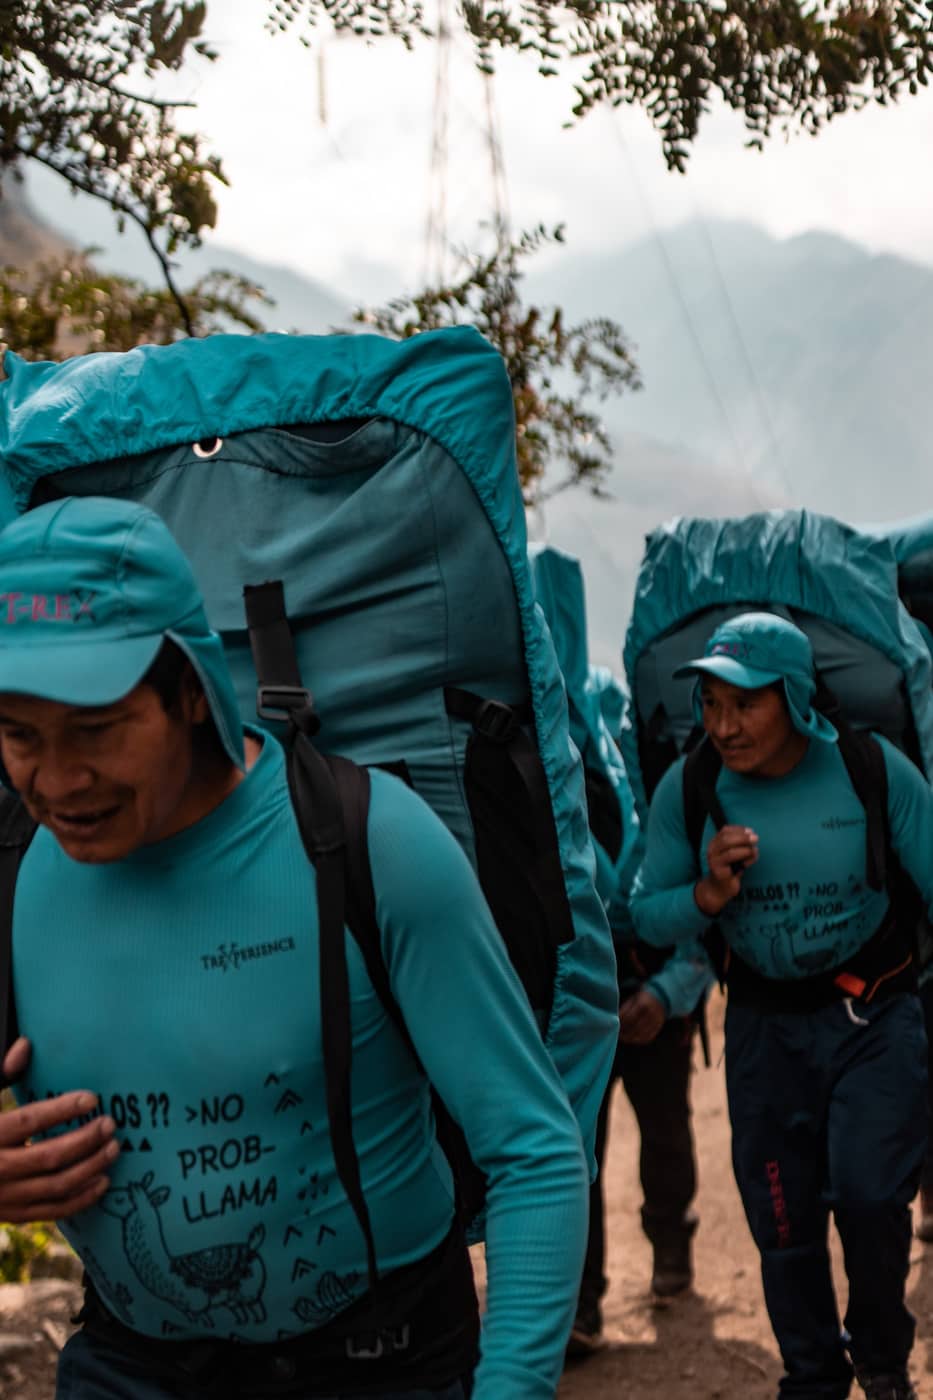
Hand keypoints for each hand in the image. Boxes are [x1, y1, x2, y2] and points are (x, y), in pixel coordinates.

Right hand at [0, 1038, 117, 1221]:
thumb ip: (0, 1075)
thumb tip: (26, 1045)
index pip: (28, 1121)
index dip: (61, 1109)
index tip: (92, 1097)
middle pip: (48, 1156)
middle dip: (85, 1140)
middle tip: (110, 1124)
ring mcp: (5, 1197)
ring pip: (55, 1186)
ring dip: (90, 1168)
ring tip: (114, 1148)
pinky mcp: (13, 1214)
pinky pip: (52, 1211)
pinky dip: (80, 1199)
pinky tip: (103, 1182)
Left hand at [618, 988, 665, 1044]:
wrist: (659, 998)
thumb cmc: (642, 999)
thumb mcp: (632, 1000)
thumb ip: (625, 1010)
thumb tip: (616, 1020)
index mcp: (643, 1004)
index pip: (630, 1017)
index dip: (621, 1023)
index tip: (614, 1025)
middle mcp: (651, 1014)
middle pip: (635, 1028)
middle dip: (625, 1032)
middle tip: (617, 1034)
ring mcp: (656, 1022)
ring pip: (642, 1035)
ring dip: (630, 1038)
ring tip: (623, 1037)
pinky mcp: (658, 1028)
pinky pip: (648, 1038)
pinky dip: (638, 1040)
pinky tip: (632, 1039)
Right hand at [694, 825, 758, 915]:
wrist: (720, 888)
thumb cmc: (730, 869)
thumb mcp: (735, 853)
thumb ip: (742, 844)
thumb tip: (753, 836)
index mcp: (715, 843)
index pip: (725, 830)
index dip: (739, 829)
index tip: (751, 831)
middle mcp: (712, 850)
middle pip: (726, 838)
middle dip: (743, 837)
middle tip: (755, 838)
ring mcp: (714, 861)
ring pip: (730, 850)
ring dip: (746, 849)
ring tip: (754, 851)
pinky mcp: (719, 871)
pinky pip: (734, 863)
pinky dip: (744, 860)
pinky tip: (748, 863)